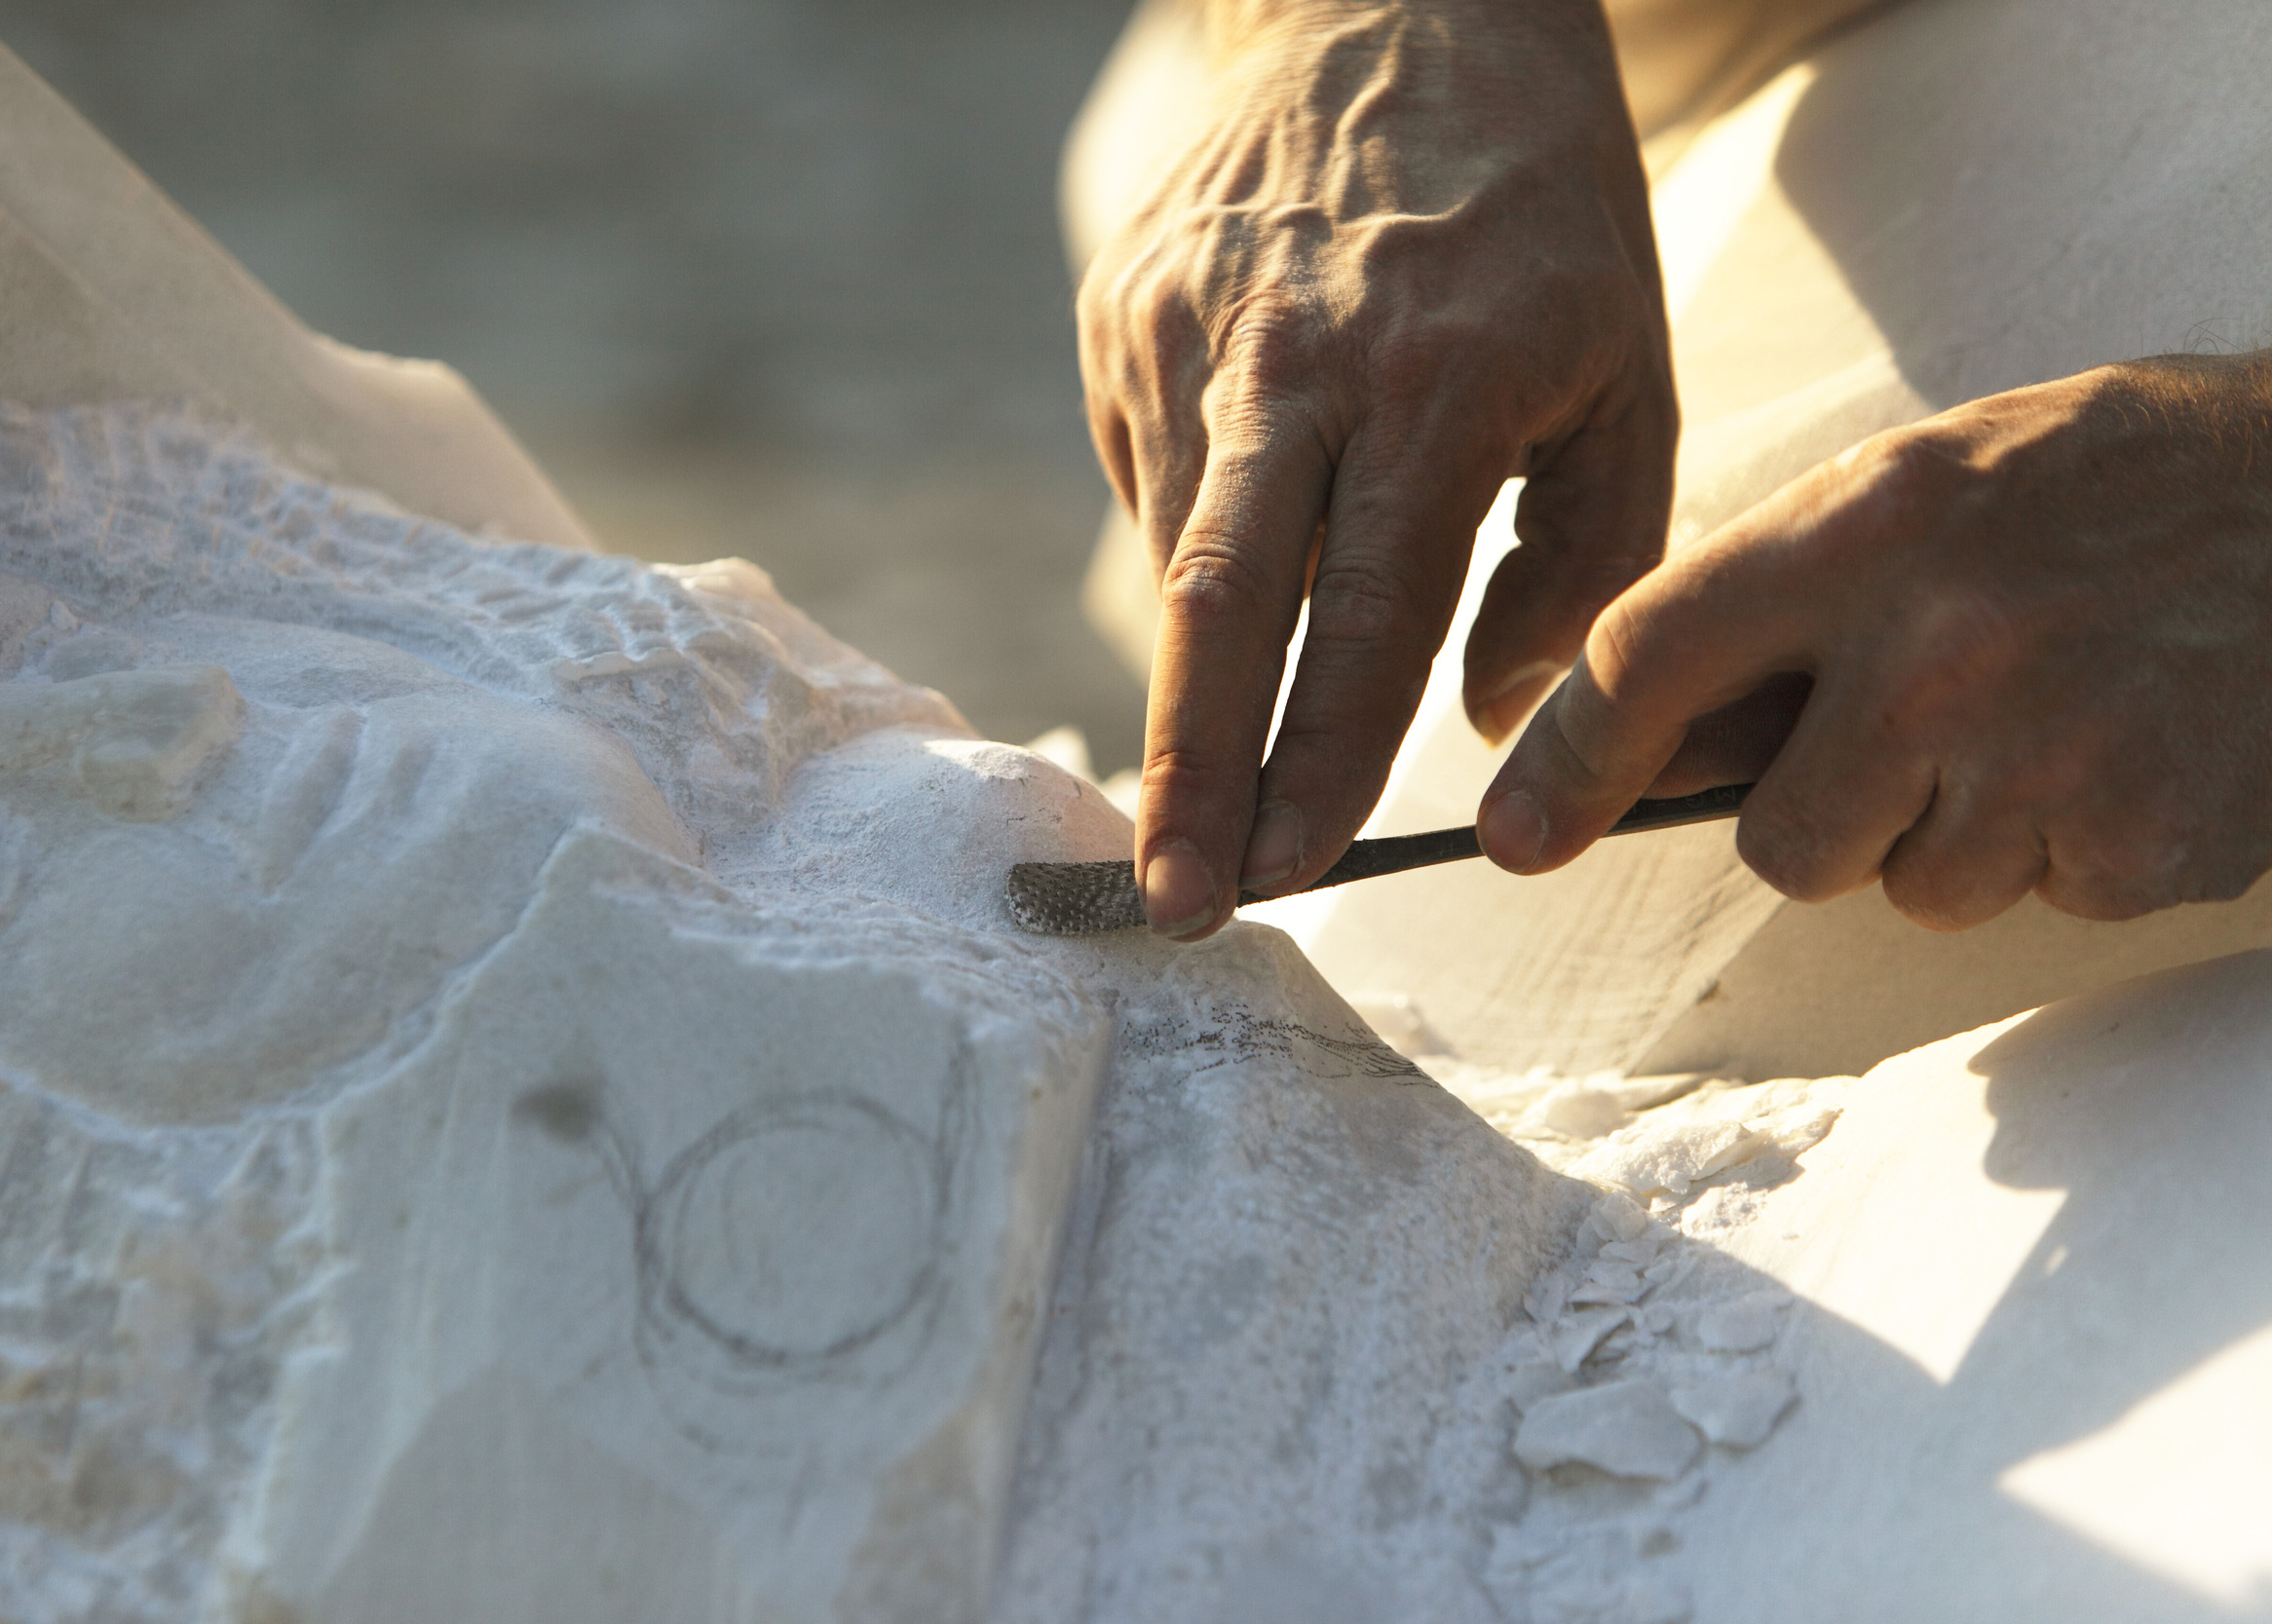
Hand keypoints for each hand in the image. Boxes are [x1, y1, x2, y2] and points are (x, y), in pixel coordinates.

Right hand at [1078, 0, 1675, 938]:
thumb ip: (1583, 563)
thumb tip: (1487, 715)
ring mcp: (1187, 329)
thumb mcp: (1625, 371)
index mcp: (1440, 375)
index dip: (1321, 752)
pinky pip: (1155, 481)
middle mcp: (1295, 357)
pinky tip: (1244, 552)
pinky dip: (1197, 555)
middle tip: (1170, 899)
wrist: (1400, 5)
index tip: (1292, 869)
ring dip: (1195, 686)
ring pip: (1176, 555)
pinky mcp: (1124, 314)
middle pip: (1219, 602)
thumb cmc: (1539, 214)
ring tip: (1208, 782)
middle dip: (1191, 770)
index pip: (1370, 608)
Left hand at [1480, 353, 2271, 927]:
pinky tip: (2129, 750)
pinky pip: (2033, 904)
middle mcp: (1940, 643)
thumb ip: (1779, 601)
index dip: (1569, 760)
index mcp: (1870, 524)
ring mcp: (2046, 751)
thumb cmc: (2117, 483)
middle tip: (1927, 731)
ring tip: (2053, 718)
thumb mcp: (1929, 481)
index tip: (1517, 834)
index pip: (1649, 658)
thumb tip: (1637, 750)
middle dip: (1829, 817)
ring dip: (1956, 836)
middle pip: (1777, 841)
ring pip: (1905, 890)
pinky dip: (2068, 852)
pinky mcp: (2142, 842)